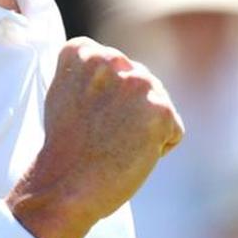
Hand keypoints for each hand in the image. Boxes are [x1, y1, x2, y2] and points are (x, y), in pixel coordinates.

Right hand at [6, 37, 183, 237]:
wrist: (65, 186)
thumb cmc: (65, 148)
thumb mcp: (65, 92)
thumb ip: (91, 73)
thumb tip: (122, 71)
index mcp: (85, 51)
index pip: (114, 66)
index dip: (104, 98)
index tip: (85, 117)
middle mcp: (113, 59)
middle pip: (140, 83)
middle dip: (128, 110)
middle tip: (101, 135)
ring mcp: (138, 83)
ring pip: (157, 104)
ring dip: (144, 127)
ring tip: (114, 144)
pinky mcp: (160, 110)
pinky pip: (172, 131)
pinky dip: (157, 148)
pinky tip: (129, 155)